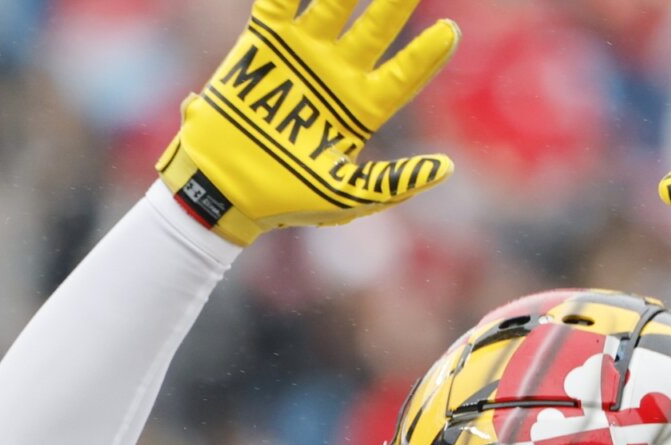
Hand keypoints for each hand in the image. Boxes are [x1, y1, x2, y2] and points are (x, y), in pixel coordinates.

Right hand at [158, 0, 459, 247]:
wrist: (221, 189)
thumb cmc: (284, 199)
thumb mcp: (345, 197)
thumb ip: (393, 182)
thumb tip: (445, 168)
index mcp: (360, 108)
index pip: (404, 74)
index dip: (426, 54)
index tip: (449, 31)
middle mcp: (336, 74)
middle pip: (377, 27)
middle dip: (397, 2)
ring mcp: (302, 54)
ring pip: (335, 3)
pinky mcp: (264, 42)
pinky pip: (281, 1)